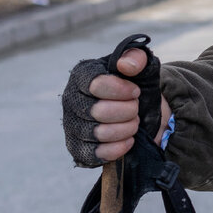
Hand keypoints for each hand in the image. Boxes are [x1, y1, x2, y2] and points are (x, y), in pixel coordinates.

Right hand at [79, 48, 170, 162]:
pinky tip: (129, 140)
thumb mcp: (142, 66)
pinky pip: (93, 154)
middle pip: (97, 111)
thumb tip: (126, 65)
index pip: (95, 84)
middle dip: (127, 111)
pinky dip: (116, 148)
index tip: (136, 91)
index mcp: (82, 75)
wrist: (138, 109)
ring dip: (125, 129)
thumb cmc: (135, 83)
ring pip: (97, 133)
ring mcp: (71, 125)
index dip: (120, 90)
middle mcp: (71, 99)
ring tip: (134, 122)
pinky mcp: (77, 148)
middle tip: (136, 108)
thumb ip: (136, 58)